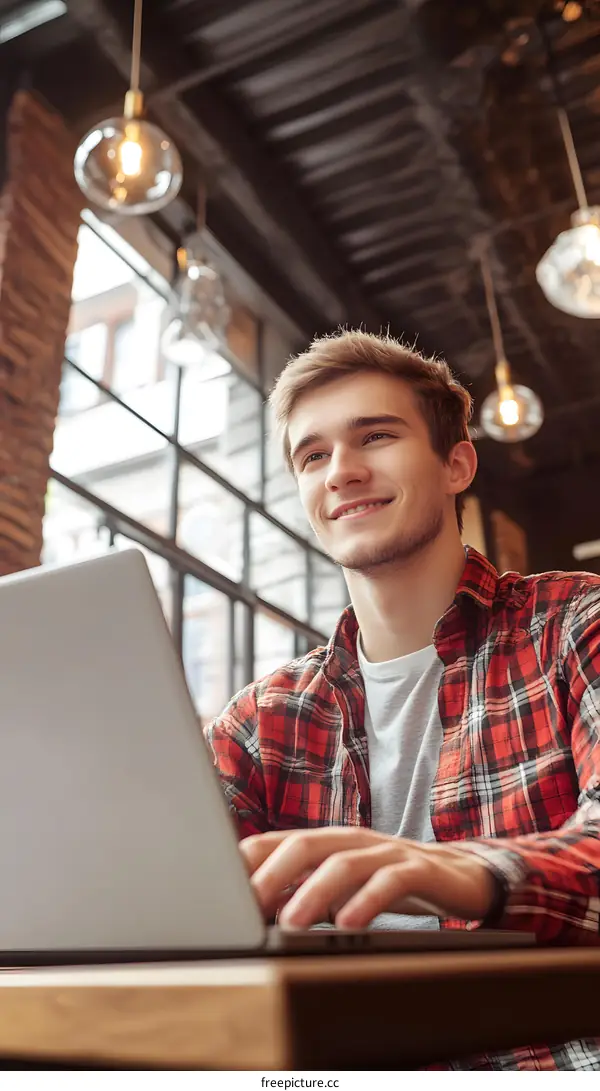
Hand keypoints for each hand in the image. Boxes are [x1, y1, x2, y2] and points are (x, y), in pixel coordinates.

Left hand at [240, 827, 496, 929]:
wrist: (458, 875)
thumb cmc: (386, 883)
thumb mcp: (338, 889)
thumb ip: (299, 894)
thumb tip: (250, 912)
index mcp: (327, 842)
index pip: (277, 841)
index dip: (247, 862)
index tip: (218, 889)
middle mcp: (351, 840)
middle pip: (304, 845)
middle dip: (272, 874)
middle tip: (247, 907)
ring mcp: (385, 851)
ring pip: (344, 862)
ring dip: (314, 892)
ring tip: (291, 924)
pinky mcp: (418, 868)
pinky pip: (391, 880)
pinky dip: (368, 901)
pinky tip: (350, 924)